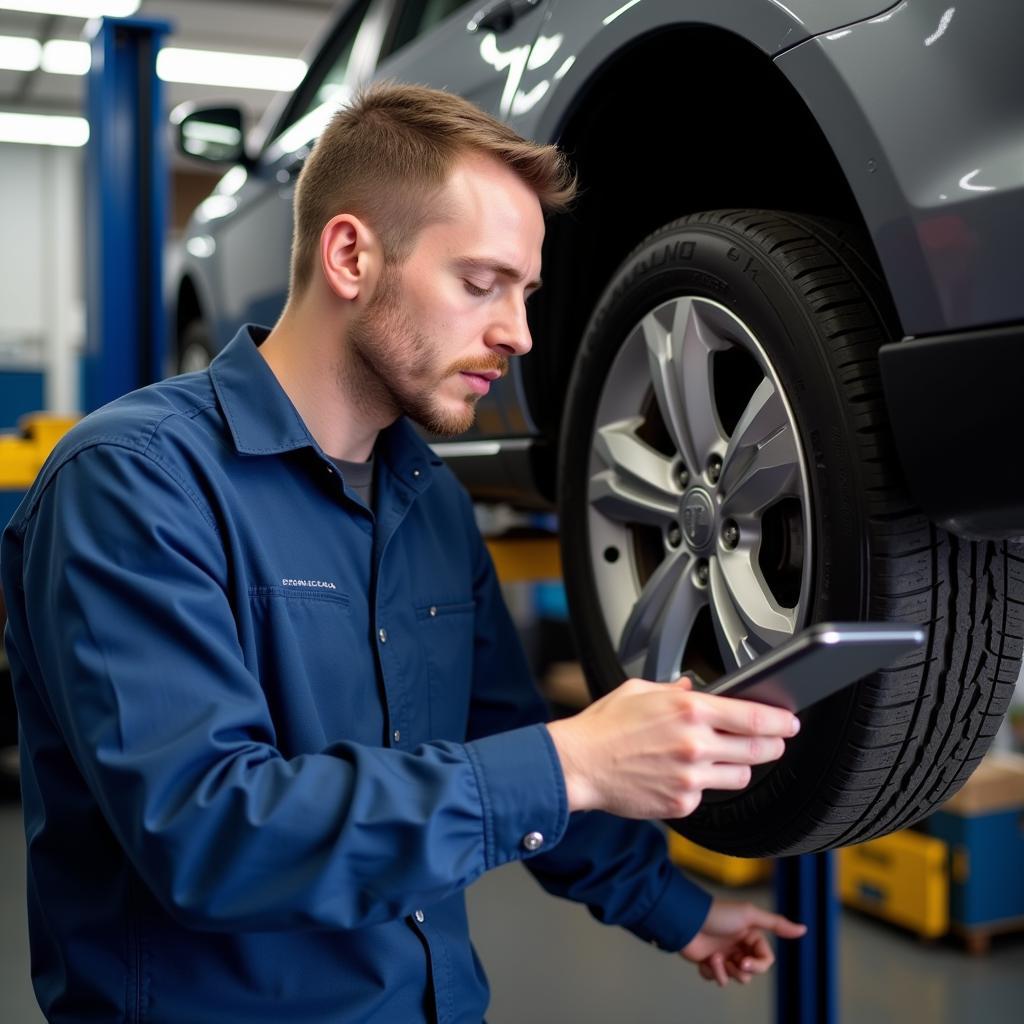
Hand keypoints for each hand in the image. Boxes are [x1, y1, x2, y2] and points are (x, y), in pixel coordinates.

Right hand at [546, 675, 799, 817]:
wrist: (578, 765)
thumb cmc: (603, 727)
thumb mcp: (639, 691)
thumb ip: (673, 690)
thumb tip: (694, 690)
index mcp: (689, 711)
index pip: (754, 717)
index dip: (780, 721)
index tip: (790, 722)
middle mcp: (695, 745)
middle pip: (759, 750)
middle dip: (771, 745)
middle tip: (772, 741)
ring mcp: (691, 778)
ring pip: (741, 777)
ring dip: (740, 767)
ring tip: (723, 759)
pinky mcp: (682, 803)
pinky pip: (709, 795)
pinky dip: (704, 786)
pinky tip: (684, 775)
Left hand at [681, 899, 806, 985]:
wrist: (686, 921)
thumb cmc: (717, 915)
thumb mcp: (750, 916)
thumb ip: (777, 924)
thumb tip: (804, 929)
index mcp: (750, 935)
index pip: (766, 960)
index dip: (758, 965)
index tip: (745, 961)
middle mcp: (738, 946)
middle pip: (752, 972)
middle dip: (741, 970)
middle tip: (731, 961)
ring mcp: (724, 954)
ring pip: (736, 978)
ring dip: (725, 972)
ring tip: (713, 958)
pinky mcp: (708, 963)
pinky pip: (717, 979)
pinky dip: (711, 973)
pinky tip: (705, 961)